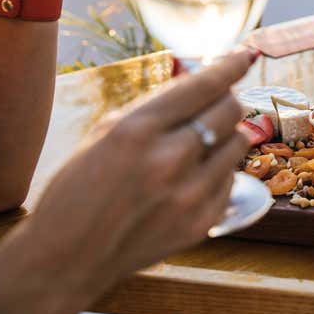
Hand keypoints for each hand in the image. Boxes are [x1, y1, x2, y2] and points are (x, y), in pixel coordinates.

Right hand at [0, 49, 258, 313]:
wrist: (68, 257)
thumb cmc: (79, 188)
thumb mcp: (105, 133)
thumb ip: (155, 106)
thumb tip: (200, 80)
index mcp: (138, 131)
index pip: (203, 86)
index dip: (230, 66)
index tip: (246, 56)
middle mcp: (170, 160)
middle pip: (230, 110)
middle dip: (225, 100)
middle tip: (211, 106)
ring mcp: (190, 194)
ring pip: (239, 141)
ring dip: (225, 135)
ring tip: (198, 145)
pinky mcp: (202, 222)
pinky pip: (232, 178)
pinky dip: (219, 170)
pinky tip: (191, 179)